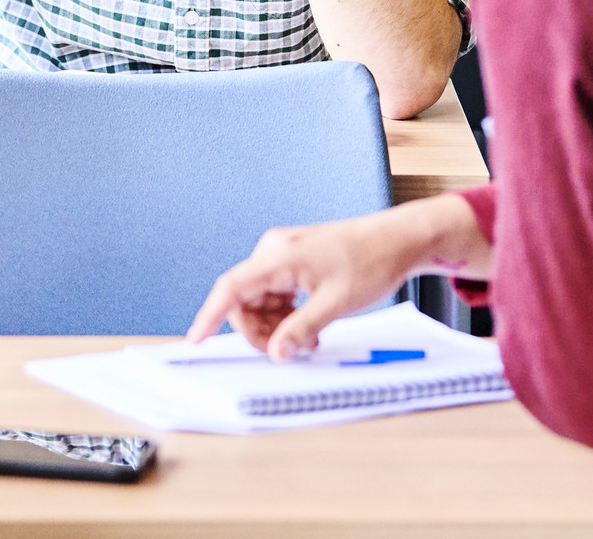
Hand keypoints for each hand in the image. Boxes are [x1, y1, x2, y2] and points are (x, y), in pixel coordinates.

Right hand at [186, 196, 490, 358]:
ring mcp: (283, 256)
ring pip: (260, 302)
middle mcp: (274, 252)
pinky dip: (286, 316)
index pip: (231, 288)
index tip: (195, 339)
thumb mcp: (337, 303)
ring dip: (277, 326)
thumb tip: (277, 351)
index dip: (209, 315)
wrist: (397, 240)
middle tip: (290, 350)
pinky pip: (275, 296)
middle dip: (261, 331)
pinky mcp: (293, 262)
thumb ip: (302, 329)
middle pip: (244, 301)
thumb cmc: (371, 261)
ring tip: (309, 339)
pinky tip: (308, 327)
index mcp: (279, 256)